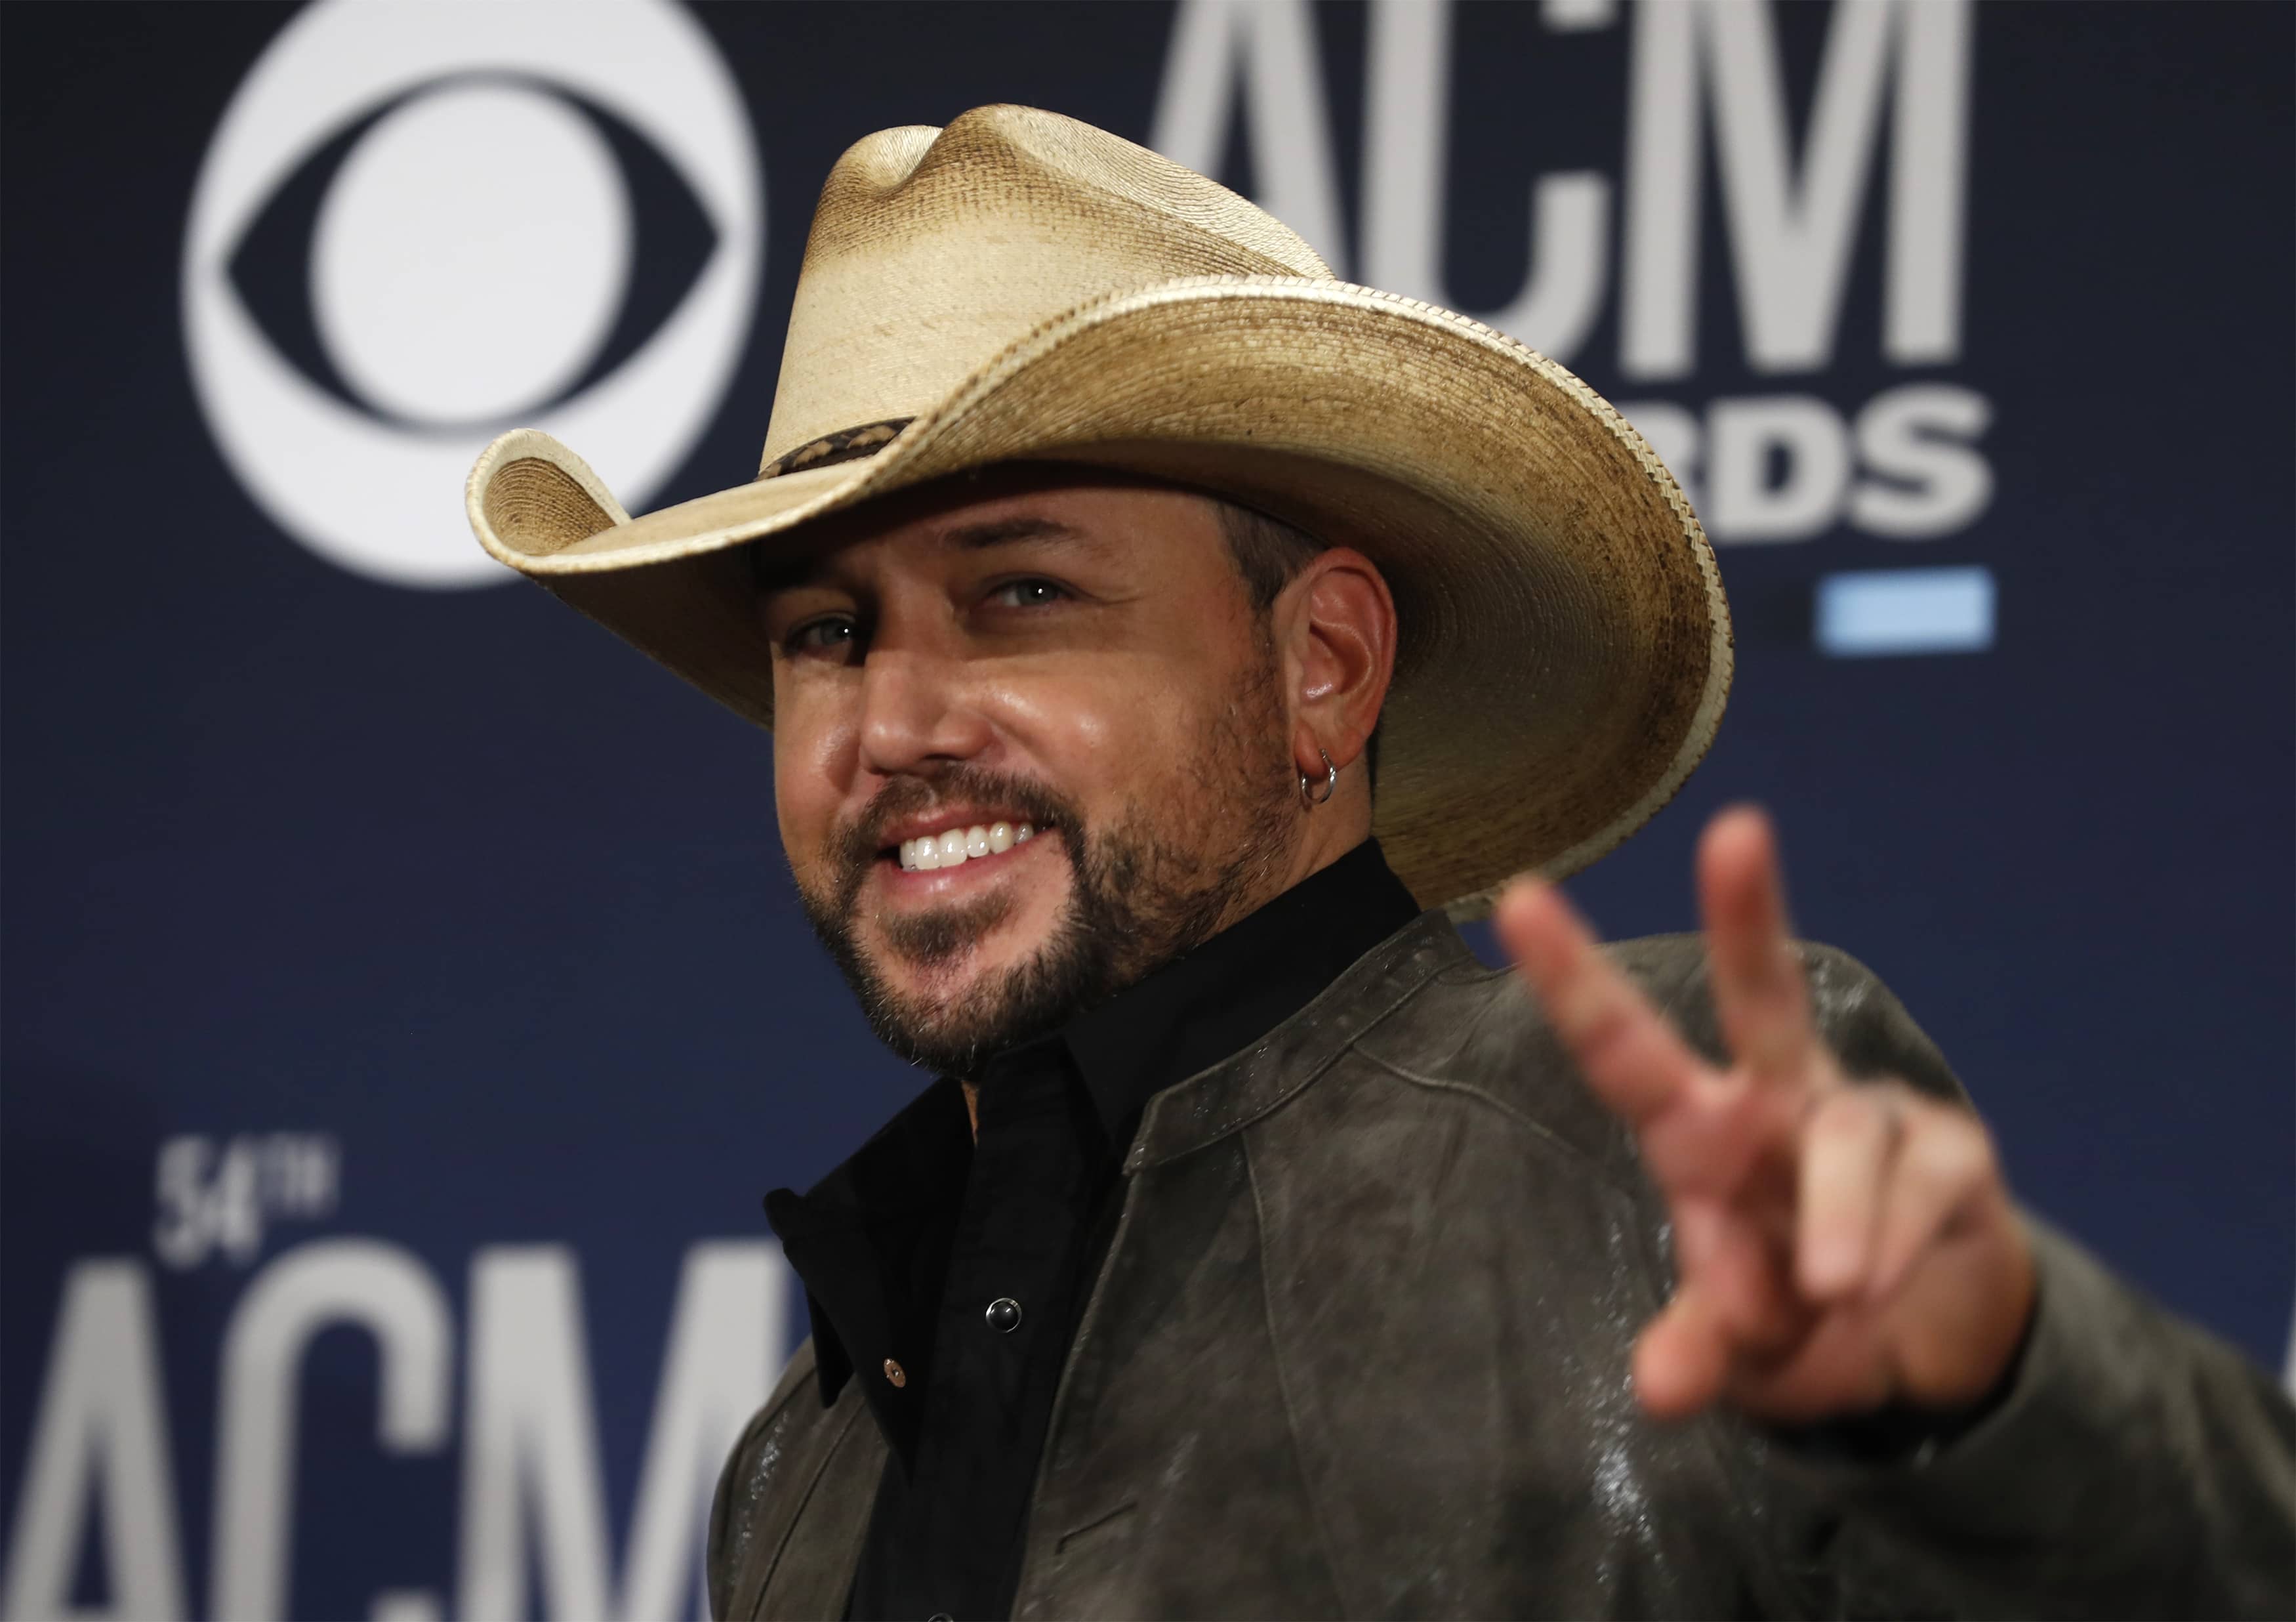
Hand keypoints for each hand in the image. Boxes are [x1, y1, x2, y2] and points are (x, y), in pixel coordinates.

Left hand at [1494, 806, 2034, 1424]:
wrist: (1919, 1343)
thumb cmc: (1793, 1314)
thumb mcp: (1738, 1349)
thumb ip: (1701, 1351)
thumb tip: (1662, 1389)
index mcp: (1698, 1132)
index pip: (1623, 1048)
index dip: (1569, 975)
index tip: (1519, 895)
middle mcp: (1777, 1097)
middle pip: (1762, 992)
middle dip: (1749, 911)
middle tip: (1736, 832)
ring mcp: (1867, 1113)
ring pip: (1848, 1139)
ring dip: (1836, 1224)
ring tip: (1831, 1294)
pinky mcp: (1951, 1150)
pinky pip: (1921, 1185)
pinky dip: (1894, 1245)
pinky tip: (1874, 1290)